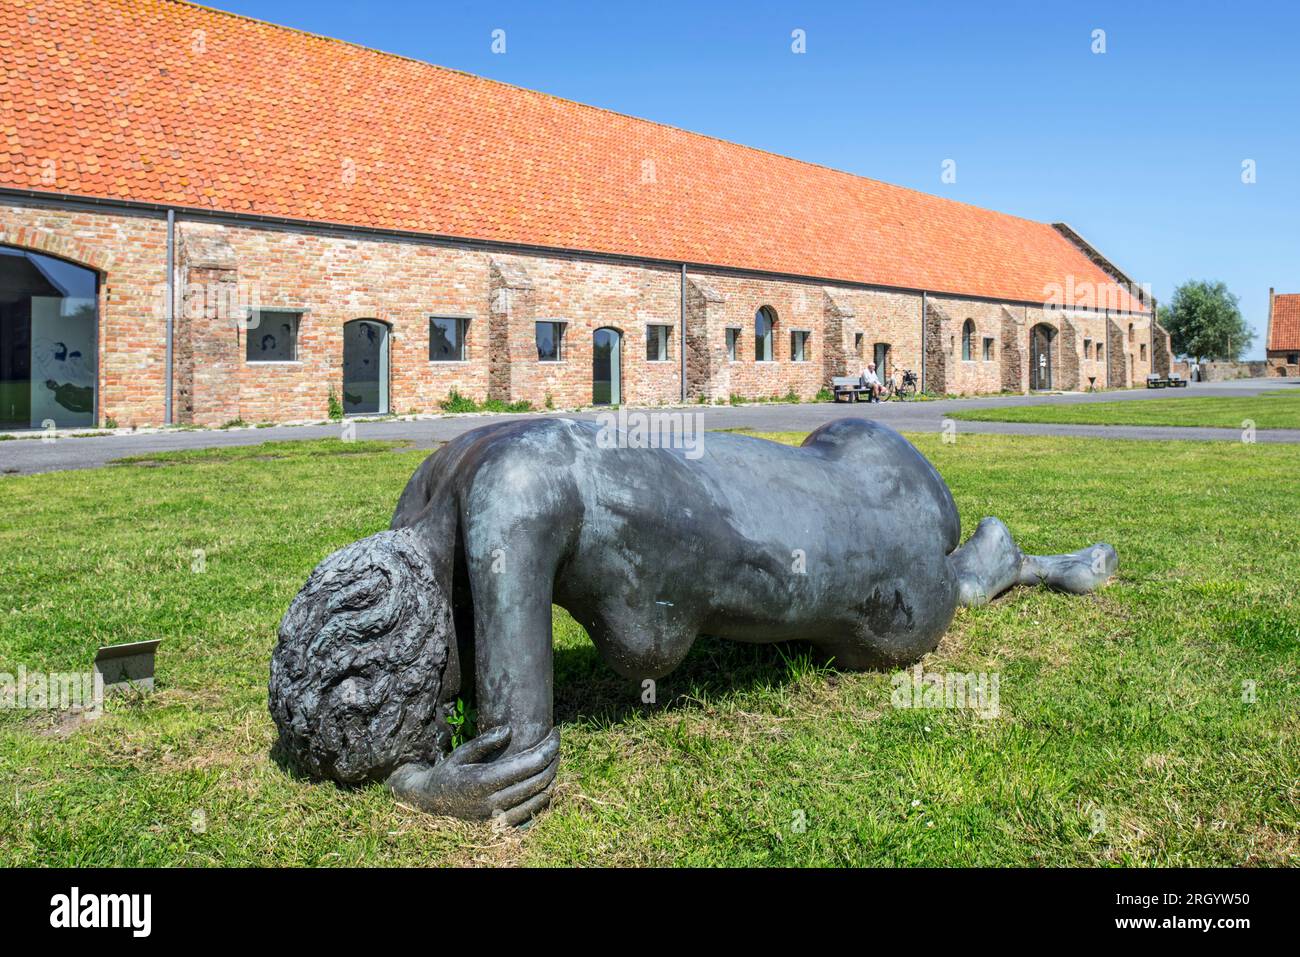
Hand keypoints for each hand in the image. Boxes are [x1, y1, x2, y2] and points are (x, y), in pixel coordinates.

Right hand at [387, 726, 559, 825]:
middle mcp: (492, 802)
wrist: (433, 802)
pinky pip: (532, 812)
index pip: (529, 764)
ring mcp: (498, 817)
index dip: (547, 748)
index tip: (555, 734)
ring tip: (554, 759)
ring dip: (552, 777)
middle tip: (557, 744)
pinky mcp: (501, 825)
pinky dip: (543, 796)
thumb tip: (509, 730)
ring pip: (539, 798)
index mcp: (483, 781)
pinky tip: (545, 780)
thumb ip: (484, 742)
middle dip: (553, 760)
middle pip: (538, 781)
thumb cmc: (450, 772)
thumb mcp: (461, 753)